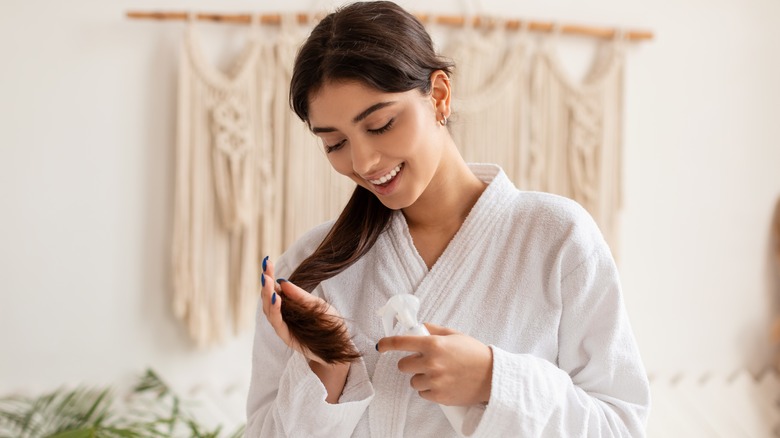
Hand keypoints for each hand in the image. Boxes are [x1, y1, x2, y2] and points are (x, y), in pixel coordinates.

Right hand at [260, 258, 344, 364]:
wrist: (340, 347)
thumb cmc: (329, 325)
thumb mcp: (318, 305)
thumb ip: (300, 296)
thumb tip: (282, 281)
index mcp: (289, 305)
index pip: (275, 288)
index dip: (269, 276)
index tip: (266, 261)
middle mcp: (283, 315)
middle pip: (268, 298)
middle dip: (265, 284)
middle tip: (264, 272)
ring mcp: (283, 327)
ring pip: (269, 310)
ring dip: (267, 295)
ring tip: (267, 281)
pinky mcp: (287, 337)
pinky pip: (277, 323)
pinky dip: (275, 310)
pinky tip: (276, 298)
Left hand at [377, 323, 492, 405]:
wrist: (492, 376)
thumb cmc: (474, 354)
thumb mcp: (454, 335)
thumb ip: (432, 330)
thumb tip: (416, 327)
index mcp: (434, 344)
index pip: (401, 342)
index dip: (387, 343)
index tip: (381, 345)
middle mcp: (432, 362)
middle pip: (403, 365)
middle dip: (411, 363)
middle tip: (425, 362)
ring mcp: (435, 381)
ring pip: (413, 381)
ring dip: (421, 378)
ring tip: (440, 374)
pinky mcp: (439, 396)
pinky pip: (422, 394)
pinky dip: (430, 390)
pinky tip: (443, 384)